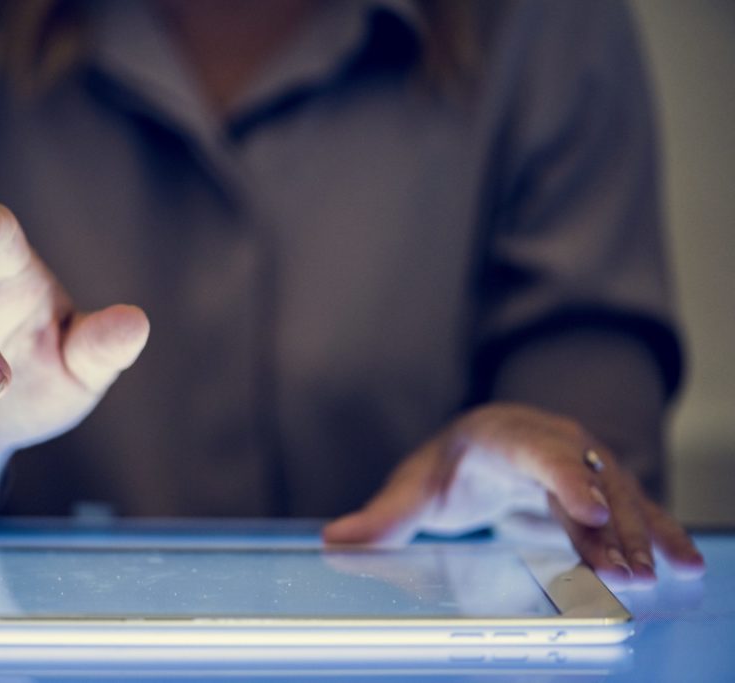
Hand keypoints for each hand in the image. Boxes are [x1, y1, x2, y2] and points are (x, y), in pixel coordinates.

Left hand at [323, 403, 704, 585]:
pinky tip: (685, 561)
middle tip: (623, 571)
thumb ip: (383, 519)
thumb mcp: (417, 489)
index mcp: (500, 437)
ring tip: (649, 577)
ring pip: (615, 494)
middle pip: (583, 477)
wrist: (488, 444)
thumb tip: (334, 541)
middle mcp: (549, 442)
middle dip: (605, 523)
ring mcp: (580, 462)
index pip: (534, 451)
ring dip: (633, 535)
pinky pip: (633, 508)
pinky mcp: (600, 488)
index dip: (562, 476)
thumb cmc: (452, 467)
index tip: (585, 508)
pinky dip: (658, 532)